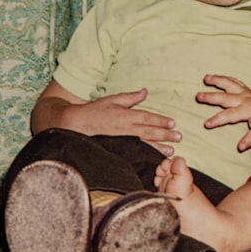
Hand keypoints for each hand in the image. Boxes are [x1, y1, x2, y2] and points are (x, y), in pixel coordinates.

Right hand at [43, 87, 180, 155]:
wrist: (71, 125)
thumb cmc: (93, 111)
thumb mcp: (111, 100)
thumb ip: (130, 98)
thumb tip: (145, 91)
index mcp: (124, 115)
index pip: (146, 118)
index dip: (160, 121)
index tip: (173, 123)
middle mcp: (123, 128)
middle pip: (147, 132)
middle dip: (164, 135)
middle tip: (179, 138)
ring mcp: (119, 140)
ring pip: (141, 144)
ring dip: (157, 148)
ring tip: (170, 151)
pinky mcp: (115, 148)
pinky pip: (132, 153)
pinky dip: (142, 156)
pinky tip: (151, 159)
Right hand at [196, 74, 250, 150]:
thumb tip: (240, 147)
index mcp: (247, 109)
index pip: (229, 115)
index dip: (217, 120)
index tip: (206, 124)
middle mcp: (244, 99)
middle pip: (225, 97)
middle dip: (211, 97)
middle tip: (198, 96)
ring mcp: (245, 92)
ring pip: (229, 84)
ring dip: (217, 81)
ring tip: (206, 78)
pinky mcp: (246, 89)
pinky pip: (234, 82)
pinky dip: (225, 78)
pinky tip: (216, 77)